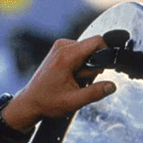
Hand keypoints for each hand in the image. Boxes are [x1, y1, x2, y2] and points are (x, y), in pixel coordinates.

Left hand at [1, 36, 115, 131]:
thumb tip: (111, 86)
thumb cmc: (47, 101)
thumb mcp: (73, 101)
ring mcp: (59, 47)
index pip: (97, 41)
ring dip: (86, 66)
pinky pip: (79, 52)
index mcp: (66, 56)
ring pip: (87, 50)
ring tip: (73, 80)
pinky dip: (79, 64)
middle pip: (92, 47)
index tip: (99, 70)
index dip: (105, 54)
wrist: (30, 101)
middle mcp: (62, 47)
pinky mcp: (59, 49)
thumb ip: (95, 93)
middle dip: (93, 64)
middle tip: (80, 80)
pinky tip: (70, 76)